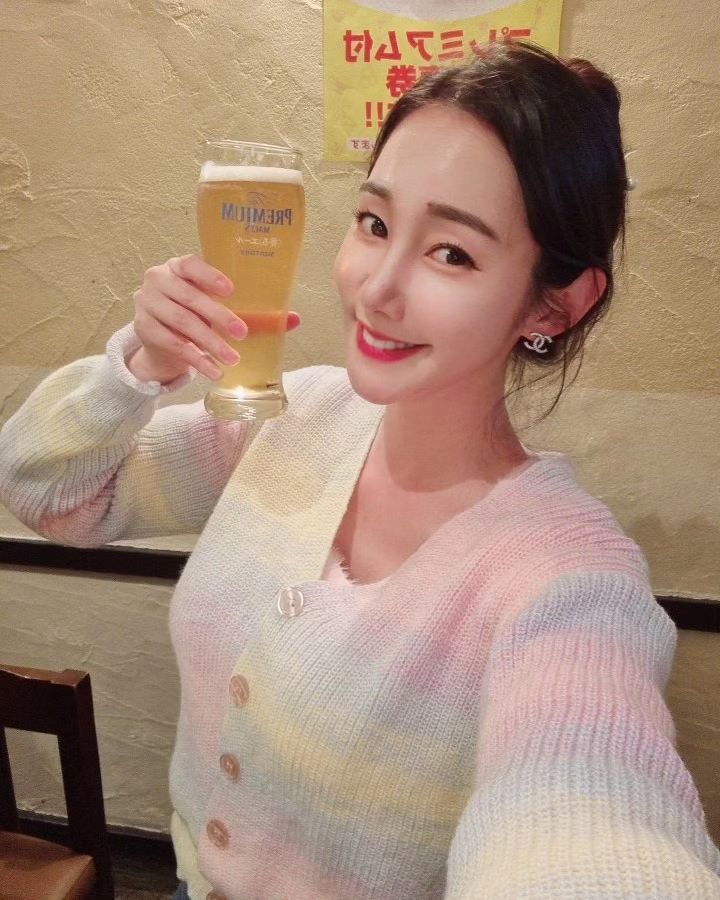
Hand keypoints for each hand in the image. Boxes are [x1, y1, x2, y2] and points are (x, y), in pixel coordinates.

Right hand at [128, 254, 300, 382]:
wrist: (160, 337)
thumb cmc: (196, 314)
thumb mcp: (219, 307)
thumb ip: (252, 310)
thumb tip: (295, 319)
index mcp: (179, 267)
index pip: (191, 264)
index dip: (210, 275)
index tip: (231, 291)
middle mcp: (159, 279)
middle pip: (190, 298)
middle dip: (218, 317)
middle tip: (242, 333)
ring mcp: (147, 303)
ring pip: (182, 323)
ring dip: (210, 343)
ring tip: (233, 359)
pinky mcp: (143, 328)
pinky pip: (173, 345)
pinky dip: (196, 359)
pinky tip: (214, 371)